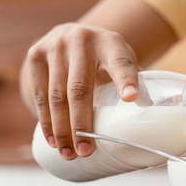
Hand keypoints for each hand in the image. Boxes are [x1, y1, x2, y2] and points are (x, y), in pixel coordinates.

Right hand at [22, 22, 139, 159]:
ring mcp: (56, 46)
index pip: (121, 63)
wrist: (73, 33)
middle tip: (86, 150)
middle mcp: (82, 40)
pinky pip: (39, 94)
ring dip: (61, 129)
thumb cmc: (104, 55)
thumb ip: (133, 80)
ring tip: (68, 152)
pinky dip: (46, 119)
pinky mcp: (36, 55)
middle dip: (82, 122)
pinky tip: (52, 138)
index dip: (126, 81)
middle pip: (80, 88)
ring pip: (57, 95)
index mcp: (111, 43)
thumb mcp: (122, 59)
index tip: (131, 99)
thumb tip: (150, 111)